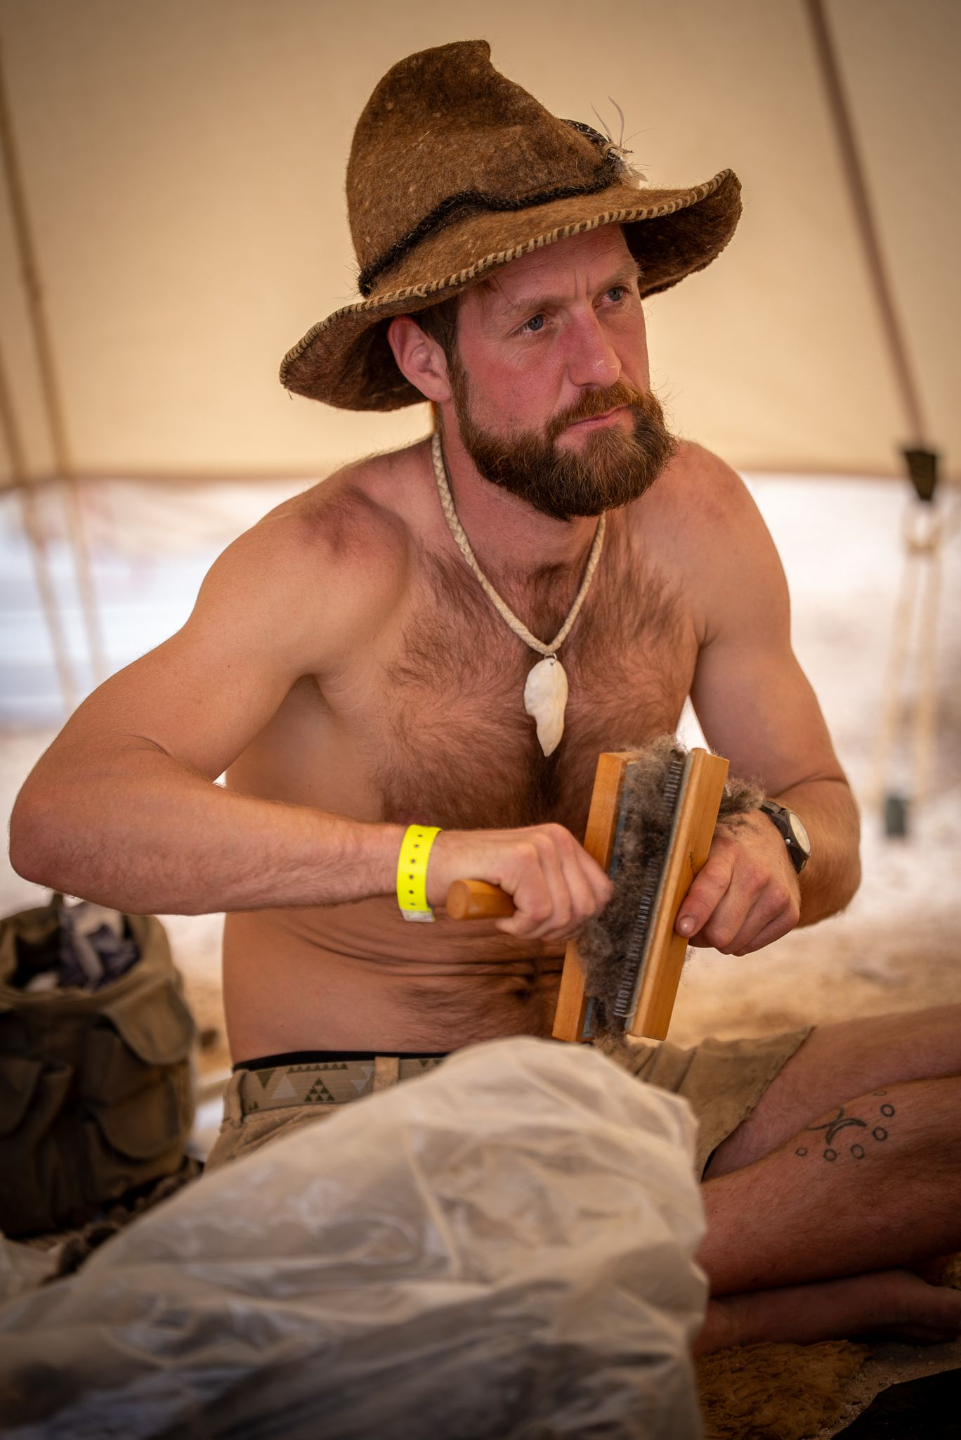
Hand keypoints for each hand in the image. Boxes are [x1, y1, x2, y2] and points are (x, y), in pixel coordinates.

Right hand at [427, 824, 613, 941]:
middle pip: (586, 907)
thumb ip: (559, 889)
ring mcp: (540, 846)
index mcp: (563, 841)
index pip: (602, 892)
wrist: (429, 866)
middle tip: (527, 926)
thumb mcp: (528, 881)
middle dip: (558, 930)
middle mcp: (557, 838)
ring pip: (563, 914)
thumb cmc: (476, 880)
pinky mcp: (520, 860)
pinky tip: (500, 916)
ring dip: (535, 930)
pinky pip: (539, 914)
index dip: (580, 921)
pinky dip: (519, 927)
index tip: (550, 926)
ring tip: (510, 919)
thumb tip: (589, 917)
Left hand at [674, 811, 800, 954]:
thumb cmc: (725, 846)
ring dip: (718, 939)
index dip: (696, 911)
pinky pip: (750, 947)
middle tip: (691, 924)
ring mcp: (778, 895)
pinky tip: (738, 918)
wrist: (774, 837)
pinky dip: (738, 940)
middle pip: (721, 929)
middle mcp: (758, 874)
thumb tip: (659, 909)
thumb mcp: (703, 844)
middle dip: (700, 934)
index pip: (712, 885)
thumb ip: (684, 871)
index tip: (682, 928)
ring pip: (734, 944)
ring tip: (716, 917)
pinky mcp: (790, 913)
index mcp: (729, 851)